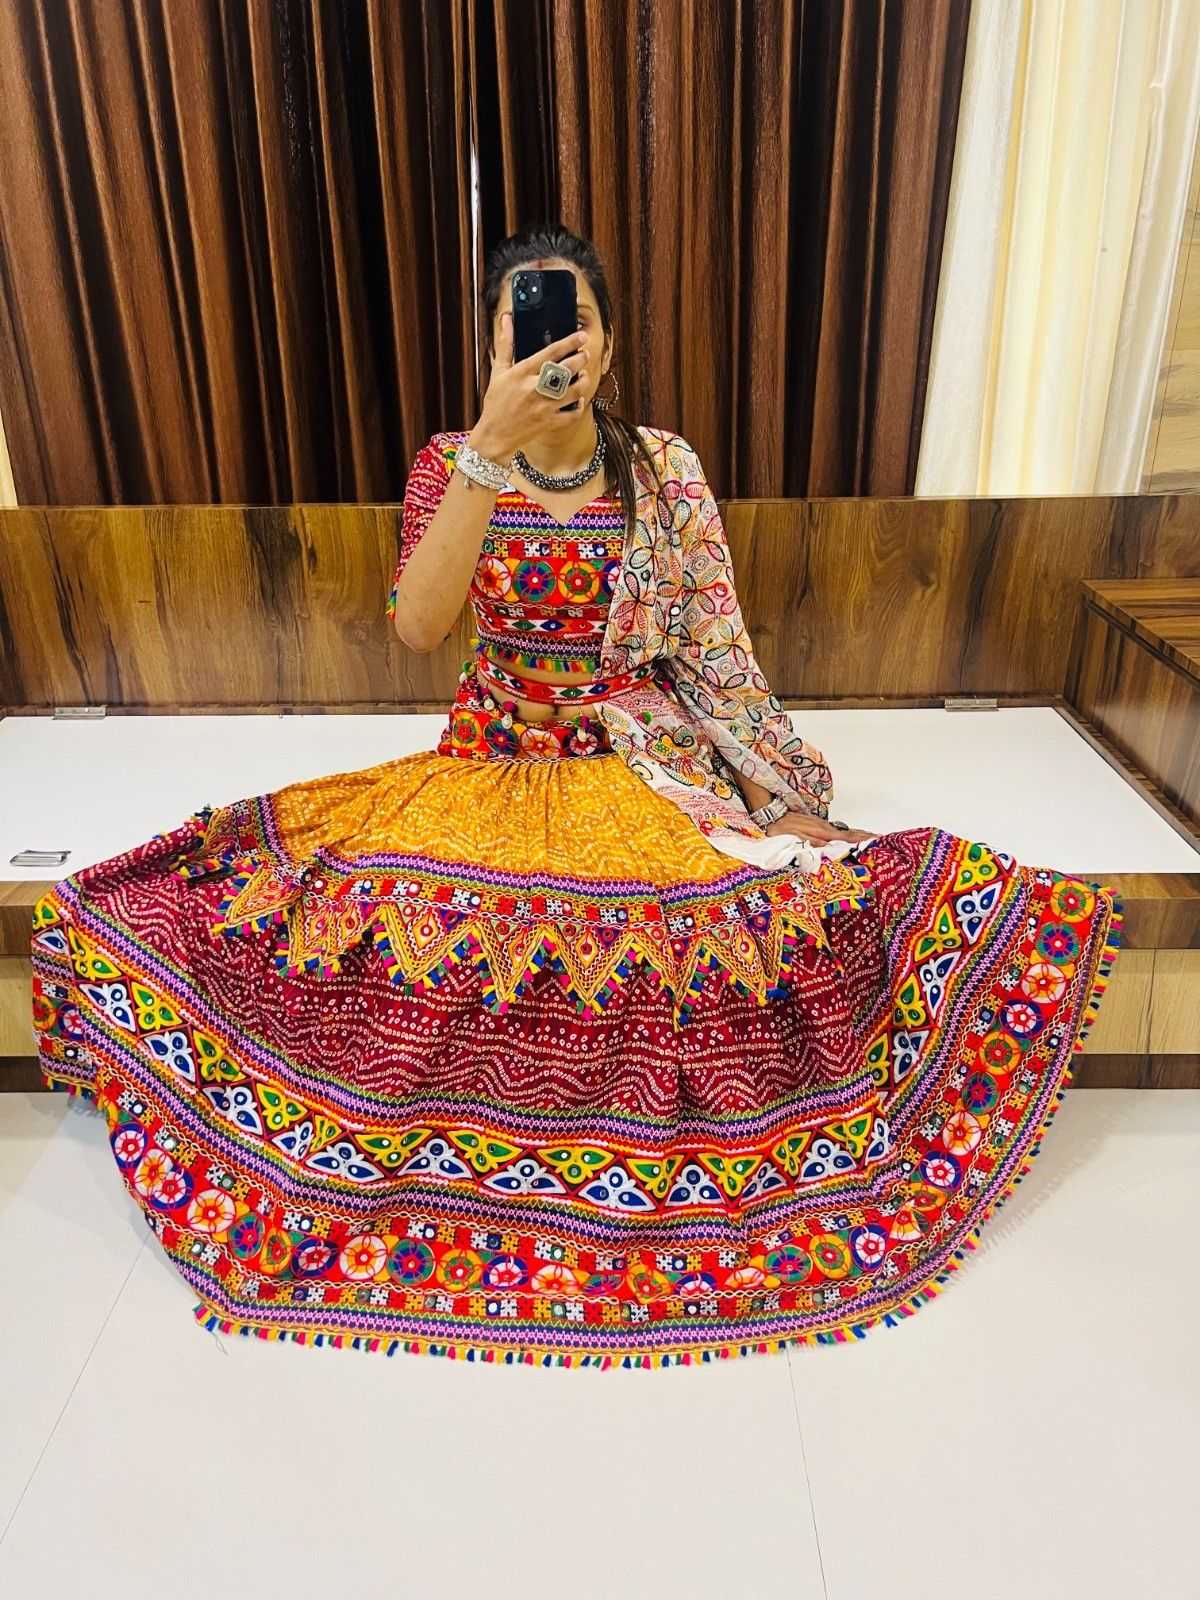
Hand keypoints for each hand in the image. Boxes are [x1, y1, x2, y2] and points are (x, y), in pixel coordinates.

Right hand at [470, 313, 590, 461]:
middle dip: (580, 359)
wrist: (494, 435)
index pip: (551, 353)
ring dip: (584, 380)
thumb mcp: (498, 371)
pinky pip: (573, 413)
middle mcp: (535, 388)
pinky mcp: (550, 423)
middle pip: (566, 370)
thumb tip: (507, 319)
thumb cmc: (496, 402)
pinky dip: (580, 405)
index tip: (581, 336)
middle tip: (584, 354)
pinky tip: (579, 398)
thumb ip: (506, 344)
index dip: (570, 342)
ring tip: (583, 374)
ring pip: (575, 391)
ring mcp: (544, 407)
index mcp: (522, 373)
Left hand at [764, 813, 876, 845]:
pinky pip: (836, 830)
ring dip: (857, 834)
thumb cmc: (780, 827)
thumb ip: (809, 840)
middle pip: (848, 832)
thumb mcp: (792, 835)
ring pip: (843, 831)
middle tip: (879, 838)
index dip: (859, 838)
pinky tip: (849, 836)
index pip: (844, 836)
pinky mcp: (817, 825)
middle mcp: (823, 827)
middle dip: (864, 835)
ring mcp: (821, 825)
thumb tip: (825, 845)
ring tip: (870, 838)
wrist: (772, 814)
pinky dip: (846, 833)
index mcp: (820, 832)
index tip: (874, 838)